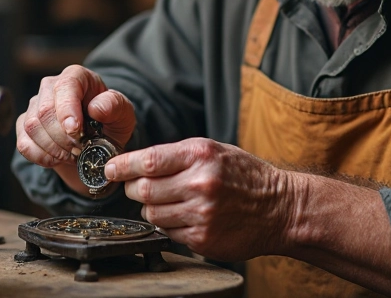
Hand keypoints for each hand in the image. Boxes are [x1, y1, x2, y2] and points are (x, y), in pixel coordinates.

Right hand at [15, 65, 135, 192]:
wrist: (99, 138)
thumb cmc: (110, 120)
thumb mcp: (123, 113)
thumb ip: (114, 106)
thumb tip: (96, 108)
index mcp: (76, 76)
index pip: (65, 87)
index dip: (67, 110)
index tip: (76, 131)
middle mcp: (51, 86)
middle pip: (45, 111)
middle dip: (63, 137)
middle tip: (80, 149)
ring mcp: (35, 105)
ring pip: (32, 127)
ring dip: (53, 148)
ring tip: (72, 154)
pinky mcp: (25, 125)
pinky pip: (24, 143)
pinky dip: (41, 156)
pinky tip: (56, 159)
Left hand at [105, 138, 292, 260]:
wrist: (280, 208)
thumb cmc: (246, 176)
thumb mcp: (215, 151)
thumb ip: (177, 156)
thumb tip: (136, 165)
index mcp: (201, 155)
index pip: (147, 161)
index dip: (121, 166)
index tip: (109, 169)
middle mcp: (200, 183)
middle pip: (143, 189)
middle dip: (134, 188)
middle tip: (140, 187)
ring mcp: (201, 214)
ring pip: (151, 213)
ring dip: (152, 208)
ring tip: (172, 202)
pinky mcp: (202, 238)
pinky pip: (167, 232)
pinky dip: (169, 225)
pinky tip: (185, 217)